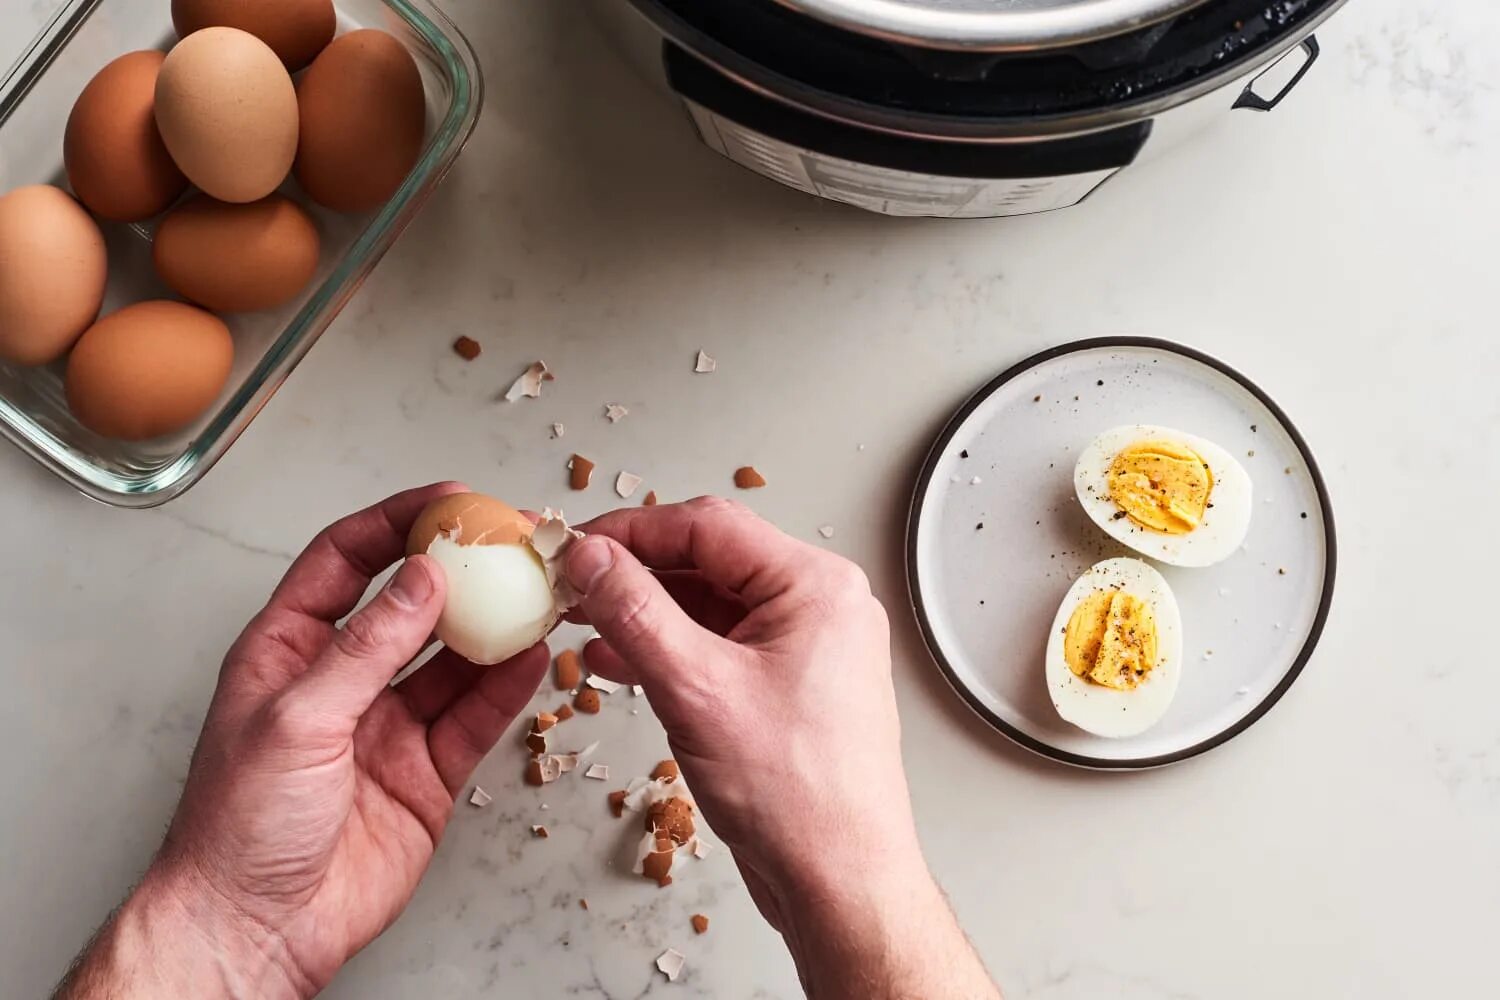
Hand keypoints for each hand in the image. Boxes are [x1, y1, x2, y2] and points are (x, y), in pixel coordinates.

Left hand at [56, 484, 547, 998]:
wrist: (257, 928)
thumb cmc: (237, 828)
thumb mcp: (296, 719)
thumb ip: (366, 648)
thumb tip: (420, 581)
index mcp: (288, 650)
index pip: (345, 560)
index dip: (396, 523)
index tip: (449, 501)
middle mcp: (342, 680)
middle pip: (411, 603)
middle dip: (462, 570)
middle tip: (509, 544)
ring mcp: (388, 726)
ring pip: (453, 659)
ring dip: (494, 626)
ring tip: (535, 594)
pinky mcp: (426, 773)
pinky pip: (475, 717)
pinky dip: (507, 687)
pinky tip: (531, 658)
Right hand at [566, 498, 999, 998]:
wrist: (840, 882)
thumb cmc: (799, 797)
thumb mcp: (697, 690)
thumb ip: (636, 613)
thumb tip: (593, 558)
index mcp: (816, 587)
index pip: (708, 526)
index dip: (631, 532)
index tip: (575, 547)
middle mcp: (819, 606)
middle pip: (709, 560)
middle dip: (635, 572)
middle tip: (573, 583)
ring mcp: (805, 647)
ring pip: (709, 604)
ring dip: (645, 612)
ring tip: (582, 620)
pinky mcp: (786, 685)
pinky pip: (718, 645)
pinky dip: (668, 649)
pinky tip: (617, 660)